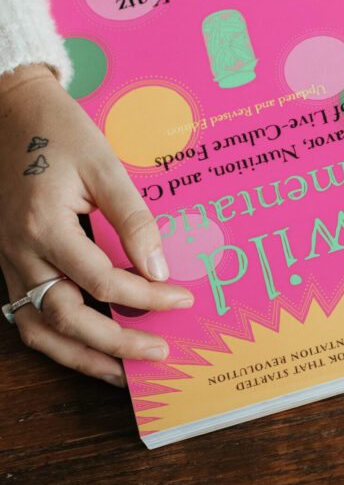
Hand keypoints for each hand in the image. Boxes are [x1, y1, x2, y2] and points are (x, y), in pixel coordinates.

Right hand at [0, 65, 192, 385]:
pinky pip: (25, 314)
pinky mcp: (8, 262)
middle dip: (116, 342)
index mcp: (43, 226)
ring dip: (80, 356)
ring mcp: (7, 261)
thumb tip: (160, 266)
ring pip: (37, 328)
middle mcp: (19, 252)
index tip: (184, 297)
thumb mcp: (104, 166)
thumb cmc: (60, 133)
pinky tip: (89, 349)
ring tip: (123, 372)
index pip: (102, 280)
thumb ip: (133, 219)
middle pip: (65, 318)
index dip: (147, 295)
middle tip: (161, 351)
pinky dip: (56, 339)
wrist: (11, 111)